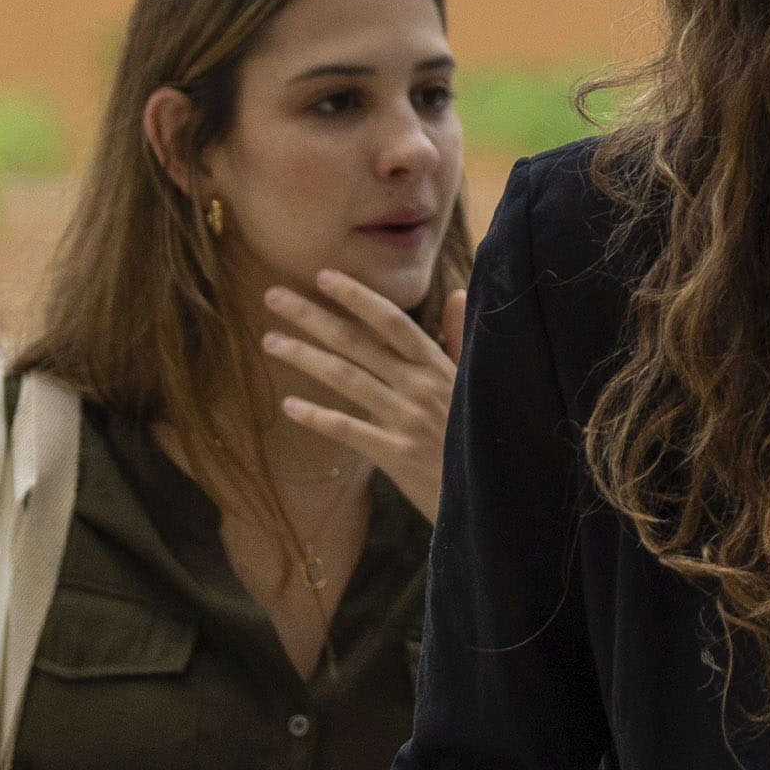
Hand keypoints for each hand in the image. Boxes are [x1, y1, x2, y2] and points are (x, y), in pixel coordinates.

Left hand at [266, 272, 465, 517]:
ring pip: (346, 379)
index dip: (357, 297)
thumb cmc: (482, 436)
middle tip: (273, 296)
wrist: (498, 493)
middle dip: (313, 317)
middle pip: (358, 343)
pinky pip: (348, 430)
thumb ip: (461, 338)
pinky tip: (289, 405)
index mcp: (438, 366)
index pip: (392, 321)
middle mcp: (420, 386)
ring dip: (305, 357)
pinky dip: (317, 416)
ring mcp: (407, 420)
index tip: (324, 276)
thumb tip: (459, 295)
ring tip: (270, 341)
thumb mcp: (477, 382)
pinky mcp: (397, 455)